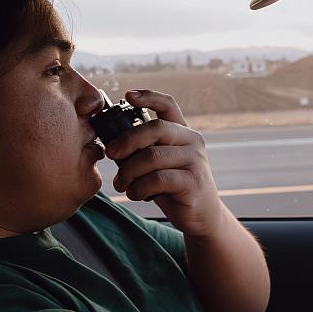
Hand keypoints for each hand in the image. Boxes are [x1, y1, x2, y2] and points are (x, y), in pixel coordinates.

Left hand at [104, 89, 223, 236]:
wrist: (202, 215)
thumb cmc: (173, 188)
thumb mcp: (160, 164)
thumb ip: (143, 151)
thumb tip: (111, 146)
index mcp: (183, 132)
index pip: (169, 105)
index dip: (149, 97)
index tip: (128, 95)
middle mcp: (193, 141)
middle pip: (155, 129)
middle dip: (127, 141)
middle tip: (111, 154)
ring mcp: (196, 161)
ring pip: (152, 157)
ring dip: (129, 172)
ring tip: (122, 184)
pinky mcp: (193, 182)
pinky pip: (157, 179)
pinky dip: (139, 188)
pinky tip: (135, 194)